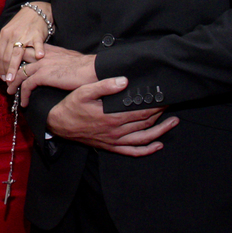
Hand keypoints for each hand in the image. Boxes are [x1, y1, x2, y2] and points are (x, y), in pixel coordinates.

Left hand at [0, 3, 51, 81]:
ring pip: (17, 53)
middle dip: (5, 71)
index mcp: (4, 35)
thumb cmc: (20, 24)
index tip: (2, 78)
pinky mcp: (37, 34)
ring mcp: (25, 35)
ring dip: (14, 67)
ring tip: (13, 79)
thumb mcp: (6, 34)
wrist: (35, 11)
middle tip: (7, 82)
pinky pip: (37, 43)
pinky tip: (39, 58)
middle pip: (6, 56)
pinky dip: (38, 50)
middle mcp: (12, 36)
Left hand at [8, 44, 98, 98]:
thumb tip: (55, 67)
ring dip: (13, 85)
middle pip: (19, 61)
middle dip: (11, 71)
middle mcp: (41, 54)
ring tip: (10, 93)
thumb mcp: (67, 58)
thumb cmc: (84, 66)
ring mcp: (41, 64)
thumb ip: (57, 59)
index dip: (19, 61)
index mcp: (47, 50)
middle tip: (8, 80)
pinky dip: (23, 95)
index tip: (15, 70)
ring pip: (19, 74)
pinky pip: (26, 85)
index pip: (27, 52)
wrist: (92, 69)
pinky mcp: (43, 75)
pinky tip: (24, 102)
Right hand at [47, 78, 178, 155]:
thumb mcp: (84, 91)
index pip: (141, 111)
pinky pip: (133, 151)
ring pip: (144, 138)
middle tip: (171, 104)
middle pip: (146, 123)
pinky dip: (147, 150)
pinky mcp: (111, 147)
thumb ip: (105, 86)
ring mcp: (114, 141)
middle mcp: (116, 131)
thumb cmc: (71, 107)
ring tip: (173, 123)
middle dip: (161, 114)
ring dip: (161, 131)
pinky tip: (157, 145)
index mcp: (112, 117)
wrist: (58, 125)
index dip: (155, 104)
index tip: (165, 97)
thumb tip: (125, 81)